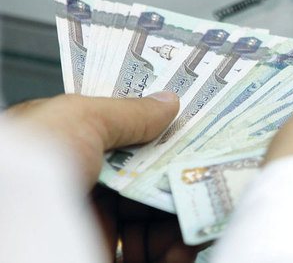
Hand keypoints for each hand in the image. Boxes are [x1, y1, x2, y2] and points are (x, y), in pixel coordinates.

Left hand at [7, 92, 198, 261]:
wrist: (8, 232)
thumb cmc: (26, 166)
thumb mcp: (78, 119)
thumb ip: (127, 111)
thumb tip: (167, 103)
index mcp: (68, 152)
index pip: (127, 142)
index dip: (163, 138)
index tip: (198, 136)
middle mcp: (81, 190)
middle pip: (148, 183)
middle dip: (184, 180)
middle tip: (214, 176)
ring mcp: (92, 228)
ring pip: (155, 223)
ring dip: (186, 219)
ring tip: (203, 217)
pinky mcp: (101, 258)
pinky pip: (151, 258)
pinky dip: (177, 253)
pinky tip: (184, 248)